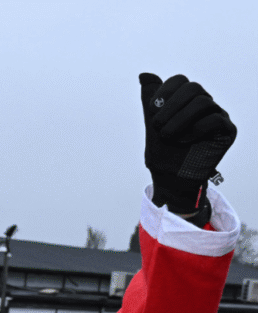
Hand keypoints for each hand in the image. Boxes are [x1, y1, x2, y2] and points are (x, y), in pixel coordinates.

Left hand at [139, 73, 235, 221]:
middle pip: (193, 88)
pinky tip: (183, 141)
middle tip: (157, 126)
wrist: (169, 179)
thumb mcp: (152, 124)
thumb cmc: (162, 153)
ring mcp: (218, 116)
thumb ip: (150, 100)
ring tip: (168, 136)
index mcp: (186, 101)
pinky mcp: (227, 131)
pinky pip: (215, 119)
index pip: (180, 81)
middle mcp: (204, 105)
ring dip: (180, 120)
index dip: (165, 91)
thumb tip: (144, 75)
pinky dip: (194, 129)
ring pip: (204, 102)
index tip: (152, 109)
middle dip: (171, 106)